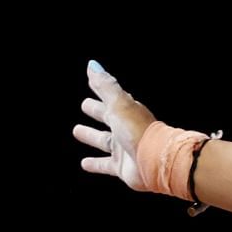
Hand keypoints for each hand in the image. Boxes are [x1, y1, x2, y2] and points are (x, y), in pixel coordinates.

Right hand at [73, 60, 159, 190]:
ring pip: (103, 140)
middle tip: (85, 105)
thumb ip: (105, 85)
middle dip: (96, 111)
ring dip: (91, 136)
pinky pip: (104, 164)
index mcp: (126, 111)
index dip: (100, 89)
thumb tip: (92, 65)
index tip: (90, 80)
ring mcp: (123, 148)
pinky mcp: (122, 166)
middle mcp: (125, 129)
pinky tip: (84, 163)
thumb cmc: (138, 130)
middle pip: (107, 117)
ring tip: (77, 131)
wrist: (154, 160)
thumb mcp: (118, 103)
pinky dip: (94, 163)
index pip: (110, 97)